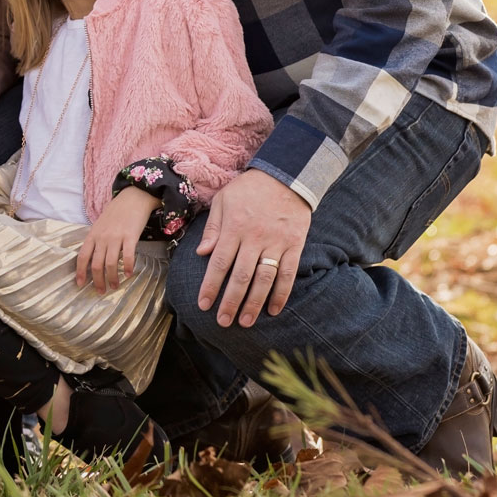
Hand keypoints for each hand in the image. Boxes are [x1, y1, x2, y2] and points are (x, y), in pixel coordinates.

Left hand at [76, 188, 158, 292]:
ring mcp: (116, 237)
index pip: (82, 256)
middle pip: (96, 264)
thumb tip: (92, 257)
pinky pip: (128, 256)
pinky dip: (128, 267)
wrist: (133, 197)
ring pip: (111, 264)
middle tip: (101, 291)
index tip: (80, 284)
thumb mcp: (100, 224)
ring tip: (115, 286)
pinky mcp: (130, 236)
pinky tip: (129, 274)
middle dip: (98, 281)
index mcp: (93, 234)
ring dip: (112, 278)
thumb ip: (96, 239)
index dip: (80, 272)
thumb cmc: (117, 212)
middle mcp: (102, 237)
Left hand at [196, 169, 309, 327]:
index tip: (203, 305)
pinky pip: (288, 274)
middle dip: (230, 302)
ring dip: (254, 303)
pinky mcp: (294, 245)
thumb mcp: (224, 199)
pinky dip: (281, 294)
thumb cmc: (250, 188)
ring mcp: (276, 242)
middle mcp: (254, 237)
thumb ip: (213, 227)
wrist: (287, 174)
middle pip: (240, 276)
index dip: (210, 286)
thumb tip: (201, 253)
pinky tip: (274, 310)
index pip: (219, 262)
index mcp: (235, 226)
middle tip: (223, 322)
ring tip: (245, 322)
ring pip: (263, 279)